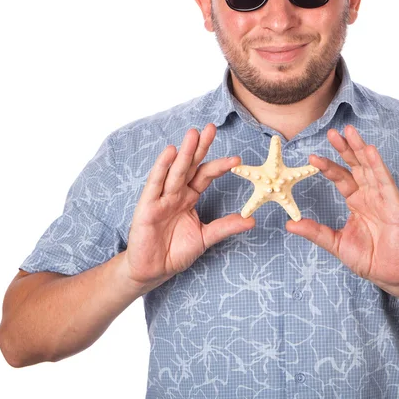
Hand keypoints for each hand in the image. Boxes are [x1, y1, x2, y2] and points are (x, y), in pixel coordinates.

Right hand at [125, 123, 255, 288]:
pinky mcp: (147, 206)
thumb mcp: (205, 238)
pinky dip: (162, 167)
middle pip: (190, 166)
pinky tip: (170, 151)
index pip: (205, 176)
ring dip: (185, 152)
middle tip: (211, 128)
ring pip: (176, 171)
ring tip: (194, 133)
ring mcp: (161, 197)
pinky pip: (156, 184)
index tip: (237, 160)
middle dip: (201, 147)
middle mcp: (176, 193)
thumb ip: (225, 227)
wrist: (153, 270)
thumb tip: (251, 220)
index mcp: (189, 197)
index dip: (220, 166)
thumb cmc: (176, 252)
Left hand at [285, 124, 398, 298]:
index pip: (340, 178)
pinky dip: (377, 165)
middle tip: (332, 132)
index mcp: (356, 201)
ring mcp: (381, 197)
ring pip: (369, 167)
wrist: (390, 274)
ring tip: (350, 132)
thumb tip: (289, 225)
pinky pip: (384, 180)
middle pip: (355, 166)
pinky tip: (370, 151)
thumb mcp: (336, 243)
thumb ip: (315, 232)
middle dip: (345, 148)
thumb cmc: (368, 258)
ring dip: (360, 149)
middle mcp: (368, 195)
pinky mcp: (393, 203)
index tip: (312, 157)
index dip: (328, 166)